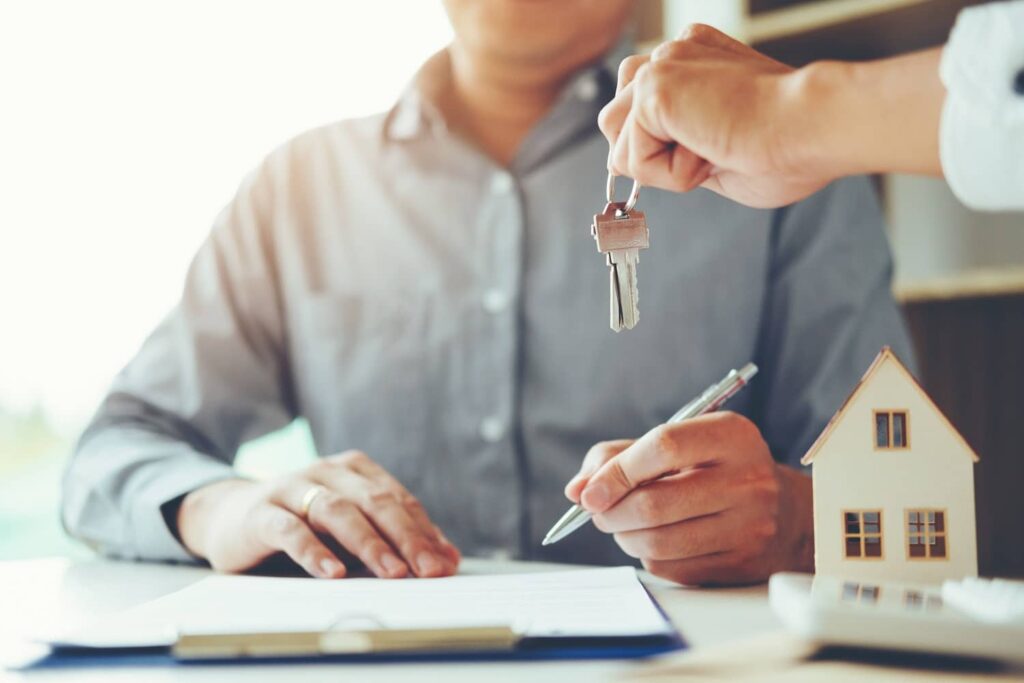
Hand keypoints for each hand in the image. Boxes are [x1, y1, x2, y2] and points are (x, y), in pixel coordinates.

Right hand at [177, 451, 459, 578]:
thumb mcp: (349, 528)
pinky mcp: (261, 513)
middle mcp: (326, 472)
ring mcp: (292, 488)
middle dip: (406, 537)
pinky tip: (332, 572)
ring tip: (392, 571)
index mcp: (353, 469)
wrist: (229, 516)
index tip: (445, 563)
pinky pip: (290, 530)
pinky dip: (313, 551)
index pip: (397, 499)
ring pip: (337, 511)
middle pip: (374, 501)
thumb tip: (448, 559)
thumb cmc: (302, 523)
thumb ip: (394, 539)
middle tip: (429, 569)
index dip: (423, 531)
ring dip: (368, 543)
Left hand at [566, 413, 812, 584]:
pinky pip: (671, 567)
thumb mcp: (678, 443)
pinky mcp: (741, 563)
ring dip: (624, 536)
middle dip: (611, 511)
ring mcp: (749, 525)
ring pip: (657, 541)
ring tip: (623, 524)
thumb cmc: (715, 470)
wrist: (785, 512)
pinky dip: (648, 555)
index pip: (663, 446)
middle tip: (598, 511)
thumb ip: (620, 456)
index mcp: (732, 436)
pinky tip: (657, 539)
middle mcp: (747, 479)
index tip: (588, 491)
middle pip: (655, 502)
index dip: (616, 471)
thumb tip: (577, 490)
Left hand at [597, 24, 830, 207]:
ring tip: (713, 147)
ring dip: (663, 165)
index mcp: (692, 61)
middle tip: (715, 147)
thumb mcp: (711, 151)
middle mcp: (673, 55)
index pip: (638, 115)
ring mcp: (661, 66)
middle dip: (653, 155)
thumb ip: (669, 146)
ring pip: (620, 145)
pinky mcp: (654, 88)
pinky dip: (672, 174)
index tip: (719, 145)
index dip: (668, 148)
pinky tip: (711, 149)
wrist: (815, 128)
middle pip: (614, 124)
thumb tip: (624, 163)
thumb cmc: (787, 147)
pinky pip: (634, 161)